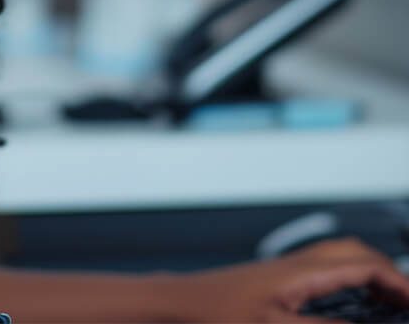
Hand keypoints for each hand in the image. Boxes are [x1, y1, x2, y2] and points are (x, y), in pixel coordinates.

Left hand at [170, 238, 408, 322]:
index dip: (398, 282)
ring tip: (389, 303)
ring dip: (367, 273)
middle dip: (388, 272)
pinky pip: (321, 269)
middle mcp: (294, 263)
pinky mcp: (274, 278)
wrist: (180, 304)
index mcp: (300, 272)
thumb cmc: (216, 314)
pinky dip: (345, 279)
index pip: (364, 265)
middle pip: (354, 252)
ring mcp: (284, 268)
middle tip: (407, 302)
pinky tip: (347, 305)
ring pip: (337, 258)